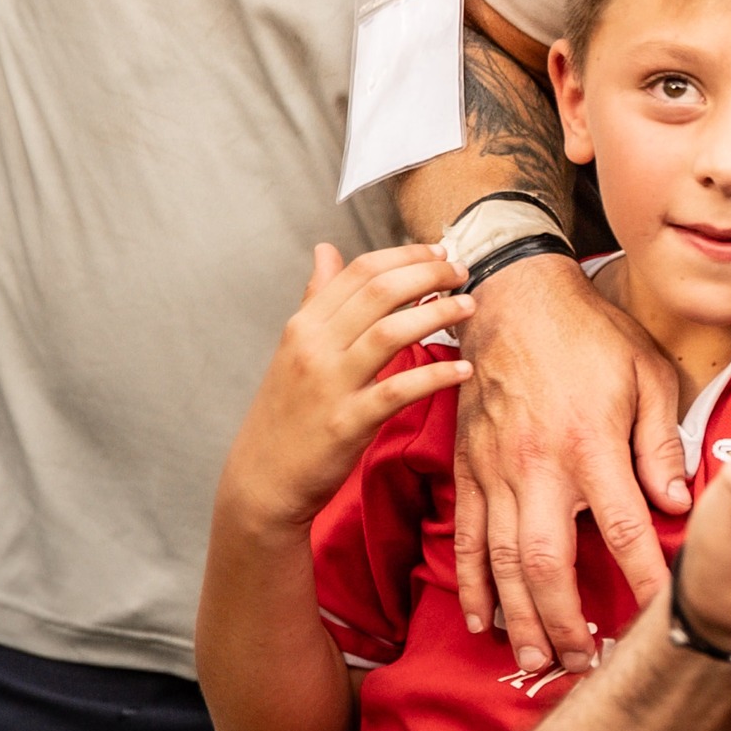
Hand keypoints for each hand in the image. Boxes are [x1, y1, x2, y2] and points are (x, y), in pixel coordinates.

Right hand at [219, 244, 471, 530]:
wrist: (261, 481)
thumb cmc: (286, 411)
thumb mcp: (293, 348)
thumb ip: (317, 298)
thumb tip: (325, 249)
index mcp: (304, 325)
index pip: (361, 271)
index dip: (407, 255)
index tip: (440, 252)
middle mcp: (314, 348)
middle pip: (380, 292)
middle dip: (429, 274)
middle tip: (461, 272)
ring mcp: (329, 385)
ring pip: (391, 332)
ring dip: (438, 313)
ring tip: (469, 306)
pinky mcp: (347, 423)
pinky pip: (399, 390)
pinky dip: (434, 375)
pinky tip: (462, 369)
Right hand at [455, 257, 687, 675]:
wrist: (513, 298)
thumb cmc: (590, 335)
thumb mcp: (645, 373)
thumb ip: (660, 443)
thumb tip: (677, 504)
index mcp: (590, 445)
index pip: (622, 530)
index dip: (642, 580)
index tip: (661, 618)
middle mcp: (539, 467)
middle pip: (546, 565)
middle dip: (565, 623)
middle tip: (585, 664)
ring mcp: (497, 472)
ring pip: (501, 563)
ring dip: (520, 619)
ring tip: (538, 660)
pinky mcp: (469, 468)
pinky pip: (465, 537)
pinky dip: (471, 584)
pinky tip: (484, 620)